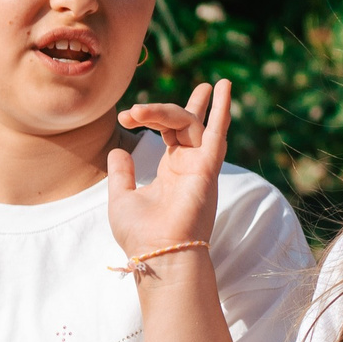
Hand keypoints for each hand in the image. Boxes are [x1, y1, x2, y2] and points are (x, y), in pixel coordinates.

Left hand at [109, 79, 231, 257]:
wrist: (157, 254)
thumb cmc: (140, 235)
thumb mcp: (122, 198)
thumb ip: (122, 174)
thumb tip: (118, 151)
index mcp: (171, 170)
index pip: (168, 131)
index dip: (149, 117)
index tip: (125, 117)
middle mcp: (189, 165)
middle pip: (182, 123)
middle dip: (167, 109)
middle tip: (140, 108)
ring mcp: (200, 165)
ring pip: (192, 124)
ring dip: (176, 108)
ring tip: (169, 94)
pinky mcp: (207, 169)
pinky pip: (217, 135)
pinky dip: (222, 111)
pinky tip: (225, 87)